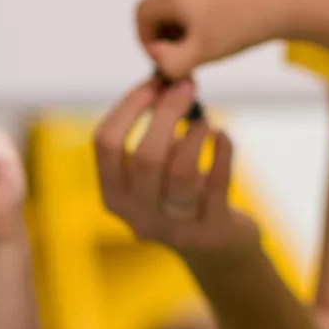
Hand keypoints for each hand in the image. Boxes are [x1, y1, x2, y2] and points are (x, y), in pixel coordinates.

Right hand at [92, 77, 257, 261]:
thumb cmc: (181, 195)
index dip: (129, 106)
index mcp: (113, 195)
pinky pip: (217, 184)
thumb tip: (165, 79)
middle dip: (166, 113)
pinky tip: (223, 136)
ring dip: (195, 136)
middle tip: (186, 86)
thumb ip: (151, 132)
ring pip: (180, 173)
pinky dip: (222, 152)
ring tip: (205, 120)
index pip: (105, 144)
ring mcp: (173, 228)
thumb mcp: (155, 170)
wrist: (215, 249)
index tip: (152, 83)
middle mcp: (136, 215)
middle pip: (145, 157)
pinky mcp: (210, 231)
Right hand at [134, 0, 289, 80]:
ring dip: (182, 24)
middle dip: (166, 34)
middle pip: (158, 7)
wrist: (284, 3)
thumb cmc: (242, 27)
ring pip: (176, 1)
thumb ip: (170, 62)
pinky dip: (196, 13)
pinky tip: (218, 27)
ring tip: (204, 42)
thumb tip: (155, 56)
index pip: (142, 15)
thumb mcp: (201, 53)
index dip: (146, 40)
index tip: (165, 57)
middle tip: (186, 54)